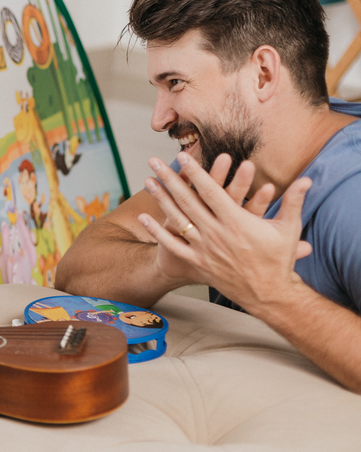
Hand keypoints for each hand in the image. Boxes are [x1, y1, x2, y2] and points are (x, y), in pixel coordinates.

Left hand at [138, 151, 311, 309]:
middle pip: (187, 200)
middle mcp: (216, 233)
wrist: (270, 294)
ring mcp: (204, 248)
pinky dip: (157, 231)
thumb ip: (294, 201)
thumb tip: (307, 179)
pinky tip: (143, 217)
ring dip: (160, 199)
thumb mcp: (289, 228)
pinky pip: (173, 245)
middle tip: (153, 161)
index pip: (211, 191)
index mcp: (237, 221)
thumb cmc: (279, 260)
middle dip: (169, 179)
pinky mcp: (198, 262)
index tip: (182, 157)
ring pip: (177, 218)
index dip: (196, 173)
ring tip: (147, 181)